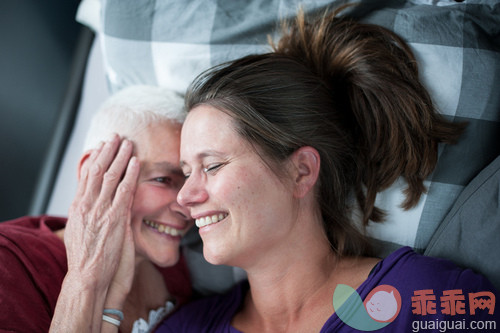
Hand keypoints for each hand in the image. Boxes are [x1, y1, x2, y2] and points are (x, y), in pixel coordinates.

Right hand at [64, 135, 139, 291]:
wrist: (87, 278)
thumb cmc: (86, 261)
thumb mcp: (80, 233)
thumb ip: (88, 217)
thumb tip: (94, 207)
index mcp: (78, 208)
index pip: (86, 176)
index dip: (95, 159)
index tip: (102, 146)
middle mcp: (88, 205)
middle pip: (98, 170)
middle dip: (108, 151)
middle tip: (116, 137)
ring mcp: (101, 210)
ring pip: (110, 176)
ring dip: (120, 157)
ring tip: (128, 143)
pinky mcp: (115, 218)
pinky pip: (124, 190)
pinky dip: (129, 174)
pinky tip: (135, 163)